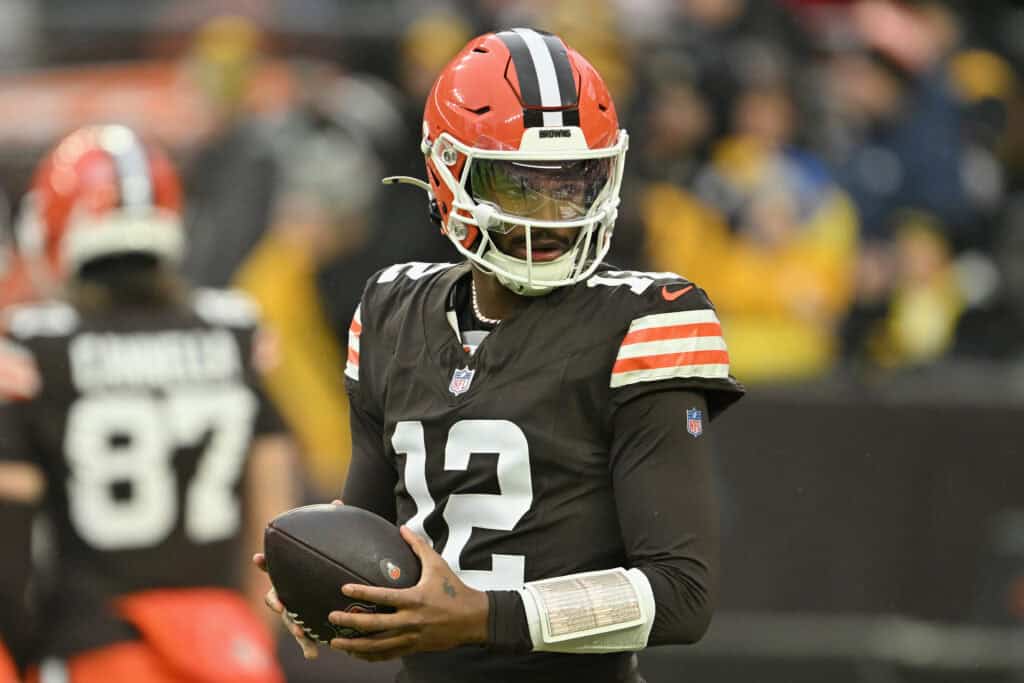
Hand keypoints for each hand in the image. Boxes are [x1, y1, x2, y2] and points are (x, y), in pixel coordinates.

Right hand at [252, 499, 342, 660]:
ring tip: (300, 633)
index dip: (264, 563)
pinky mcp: (306, 623)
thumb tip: (336, 503)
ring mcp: (295, 608)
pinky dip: (308, 645)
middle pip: (275, 596)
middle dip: (275, 601)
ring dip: (294, 627)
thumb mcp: (330, 548)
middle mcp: (287, 591)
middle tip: (280, 604)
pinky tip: (314, 653)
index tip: (257, 558)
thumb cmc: (327, 564)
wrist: (332, 584)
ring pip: (289, 620)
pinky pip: (306, 636)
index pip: (273, 566)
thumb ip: (331, 525)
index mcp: (289, 573)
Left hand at [326, 526, 488, 661]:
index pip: (383, 596)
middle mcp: (411, 620)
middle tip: (332, 617)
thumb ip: (418, 546)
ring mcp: (411, 637)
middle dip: (350, 622)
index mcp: (415, 599)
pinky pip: (387, 655)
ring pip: (378, 646)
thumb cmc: (453, 588)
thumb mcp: (437, 564)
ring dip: (355, 645)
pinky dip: (370, 656)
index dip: (362, 592)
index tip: (344, 589)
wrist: (472, 618)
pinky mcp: (414, 648)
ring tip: (335, 642)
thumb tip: (402, 527)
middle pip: (375, 625)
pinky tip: (356, 654)